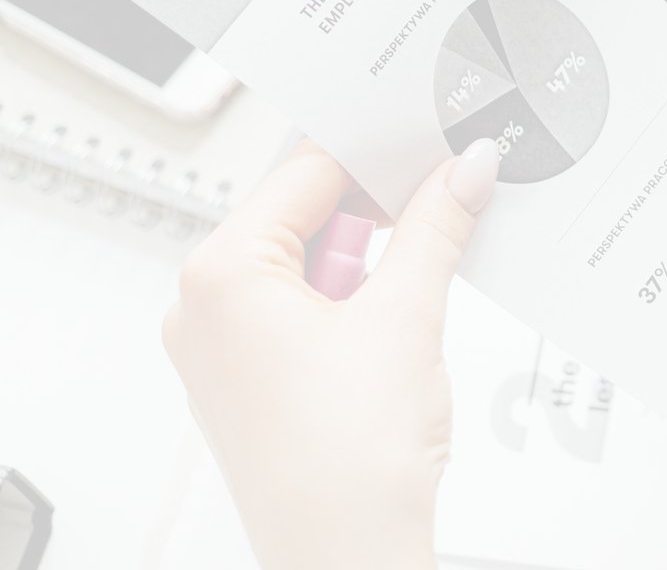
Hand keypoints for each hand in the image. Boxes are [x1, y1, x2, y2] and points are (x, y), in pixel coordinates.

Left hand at [162, 140, 499, 569]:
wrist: (346, 557)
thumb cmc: (346, 462)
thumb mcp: (406, 316)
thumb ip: (436, 227)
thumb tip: (461, 171)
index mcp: (220, 275)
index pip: (305, 172)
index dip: (377, 150)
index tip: (431, 138)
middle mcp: (205, 309)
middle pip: (304, 215)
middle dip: (381, 204)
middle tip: (448, 188)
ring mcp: (226, 350)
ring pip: (311, 264)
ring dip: (375, 256)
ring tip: (433, 258)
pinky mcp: (255, 384)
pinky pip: (306, 311)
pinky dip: (358, 299)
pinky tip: (407, 307)